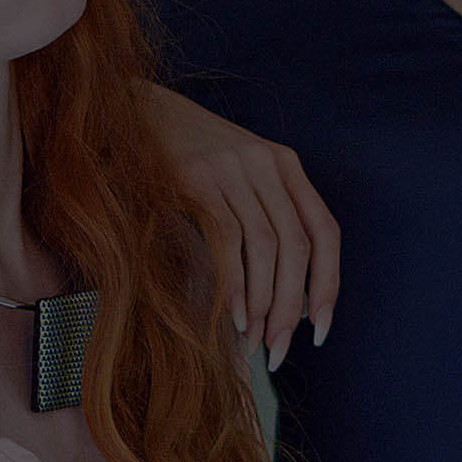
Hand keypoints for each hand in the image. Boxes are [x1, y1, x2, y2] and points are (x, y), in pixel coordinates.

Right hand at [136, 81, 338, 368]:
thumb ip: (263, 218)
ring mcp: (232, 167)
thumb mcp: (236, 177)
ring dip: (264, 303)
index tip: (320, 330)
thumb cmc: (186, 158)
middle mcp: (266, 163)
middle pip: (297, 246)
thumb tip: (285, 301)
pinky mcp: (197, 177)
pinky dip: (235, 283)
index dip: (328, 285)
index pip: (324, 231)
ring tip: (254, 341)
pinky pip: (228, 239)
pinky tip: (233, 315)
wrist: (133, 111)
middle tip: (280, 350)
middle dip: (292, 307)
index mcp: (285, 165)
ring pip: (266, 247)